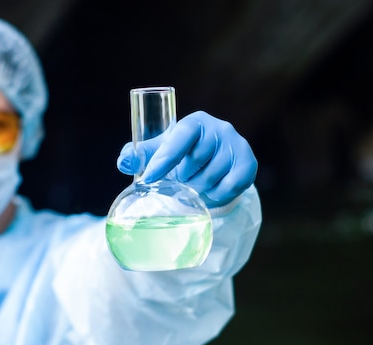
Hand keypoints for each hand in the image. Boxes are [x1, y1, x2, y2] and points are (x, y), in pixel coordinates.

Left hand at [117, 110, 257, 207]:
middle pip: (195, 161)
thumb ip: (139, 155)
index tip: (150, 178)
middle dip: (183, 176)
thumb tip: (123, 162)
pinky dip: (217, 194)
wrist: (215, 163)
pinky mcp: (249, 163)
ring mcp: (237, 145)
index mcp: (195, 122)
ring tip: (196, 184)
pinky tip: (211, 190)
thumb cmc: (182, 155)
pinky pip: (230, 186)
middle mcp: (220, 128)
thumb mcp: (160, 151)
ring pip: (211, 177)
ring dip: (199, 187)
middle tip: (181, 178)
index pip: (180, 137)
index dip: (164, 158)